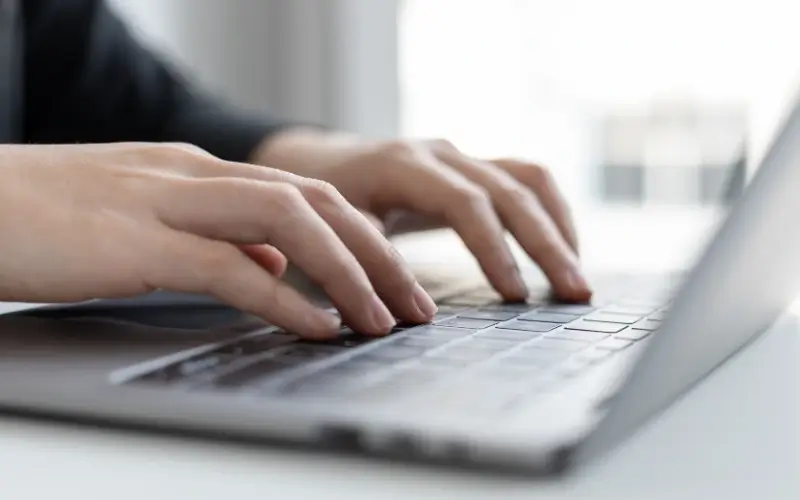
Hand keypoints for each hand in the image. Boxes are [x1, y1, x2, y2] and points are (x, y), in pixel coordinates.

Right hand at [0, 143, 436, 338]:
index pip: (306, 195)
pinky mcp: (135, 242)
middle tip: (414, 304)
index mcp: (200, 172)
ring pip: (288, 223)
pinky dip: (284, 297)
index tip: (394, 280)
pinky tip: (318, 326)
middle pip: (316, 203)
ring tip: (384, 319)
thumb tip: (273, 269)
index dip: (362, 238)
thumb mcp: (149, 226)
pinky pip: (229, 266)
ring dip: (347, 272)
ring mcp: (166, 203)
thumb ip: (216, 241)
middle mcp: (195, 177)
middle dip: (377, 254)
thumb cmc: (49, 220)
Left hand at [254, 131, 590, 301]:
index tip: (516, 297)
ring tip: (577, 277)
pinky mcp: (474, 169)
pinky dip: (550, 214)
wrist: (323, 164)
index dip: (494, 249)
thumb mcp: (330, 228)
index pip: (466, 202)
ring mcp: (462, 157)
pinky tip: (561, 251)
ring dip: (559, 227)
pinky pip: (526, 182)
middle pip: (512, 191)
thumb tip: (410, 314)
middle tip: (576, 293)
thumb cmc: (323, 202)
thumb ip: (363, 260)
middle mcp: (441, 154)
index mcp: (403, 165)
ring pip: (529, 180)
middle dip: (547, 243)